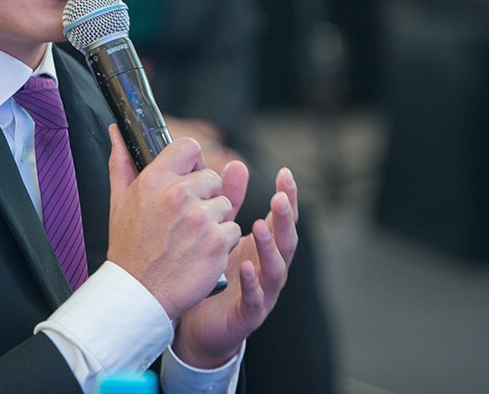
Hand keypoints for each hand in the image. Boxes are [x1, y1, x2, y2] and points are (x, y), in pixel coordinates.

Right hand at [106, 125, 242, 318]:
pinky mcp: (217, 243)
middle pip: (212, 177)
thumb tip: (118, 134)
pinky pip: (232, 231)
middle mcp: (179, 195)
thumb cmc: (129, 248)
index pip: (190, 147)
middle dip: (204, 196)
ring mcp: (200, 219)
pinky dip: (221, 243)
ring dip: (213, 221)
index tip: (188, 177)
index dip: (192, 162)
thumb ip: (122, 162)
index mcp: (155, 180)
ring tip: (191, 238)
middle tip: (185, 219)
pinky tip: (200, 253)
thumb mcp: (119, 201)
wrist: (138, 292)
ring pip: (224, 205)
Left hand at [172, 167, 298, 369]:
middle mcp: (269, 268)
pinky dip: (252, 283)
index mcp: (264, 247)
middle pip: (286, 242)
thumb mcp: (223, 232)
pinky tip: (244, 267)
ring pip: (275, 270)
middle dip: (285, 220)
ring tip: (260, 226)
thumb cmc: (216, 274)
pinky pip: (255, 299)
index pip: (283, 219)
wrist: (199, 324)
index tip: (286, 174)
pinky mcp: (248, 314)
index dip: (288, 197)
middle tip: (279, 198)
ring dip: (270, 248)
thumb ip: (232, 201)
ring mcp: (263, 292)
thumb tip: (237, 164)